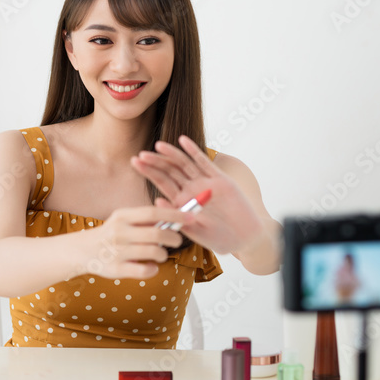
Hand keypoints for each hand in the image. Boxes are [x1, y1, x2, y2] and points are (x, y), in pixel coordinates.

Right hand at [82, 206, 190, 279]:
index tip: (190, 217)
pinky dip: (153, 269)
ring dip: (163, 254)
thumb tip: (176, 216)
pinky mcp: (116, 269)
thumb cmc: (111, 233)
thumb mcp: (123, 219)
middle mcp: (119, 232)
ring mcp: (118, 251)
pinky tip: (150, 266)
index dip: (174, 215)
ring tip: (160, 254)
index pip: (153, 213)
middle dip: (173, 238)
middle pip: (157, 234)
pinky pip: (145, 271)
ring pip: (154, 253)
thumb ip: (146, 218)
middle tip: (176, 240)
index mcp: (123, 216)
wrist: (83, 250)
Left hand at [130, 135, 263, 254]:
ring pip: (185, 164)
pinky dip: (194, 151)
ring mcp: (205, 183)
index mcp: (182, 202)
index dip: (149, 172)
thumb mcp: (196, 231)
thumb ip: (178, 217)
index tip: (135, 162)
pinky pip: (204, 162)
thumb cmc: (220, 238)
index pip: (162, 183)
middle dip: (155, 162)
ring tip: (158, 145)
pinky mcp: (220, 179)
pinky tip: (183, 140)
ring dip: (171, 154)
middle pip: (170, 171)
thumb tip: (157, 202)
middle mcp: (191, 190)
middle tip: (141, 155)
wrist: (244, 238)